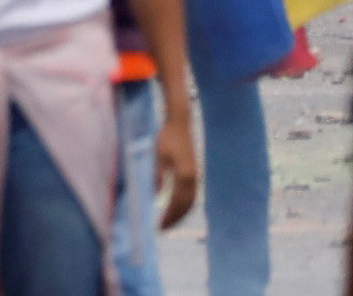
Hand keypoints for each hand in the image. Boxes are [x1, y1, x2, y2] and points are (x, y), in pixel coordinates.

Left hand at [154, 94, 200, 226]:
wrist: (180, 123)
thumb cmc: (166, 137)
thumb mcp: (158, 157)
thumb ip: (158, 177)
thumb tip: (156, 198)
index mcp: (185, 175)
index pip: (177, 203)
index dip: (169, 216)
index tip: (159, 226)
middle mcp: (194, 178)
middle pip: (186, 205)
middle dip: (174, 218)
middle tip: (162, 229)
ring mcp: (196, 176)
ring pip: (191, 201)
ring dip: (180, 213)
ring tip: (168, 222)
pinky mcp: (194, 172)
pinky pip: (191, 194)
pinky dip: (184, 204)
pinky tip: (175, 208)